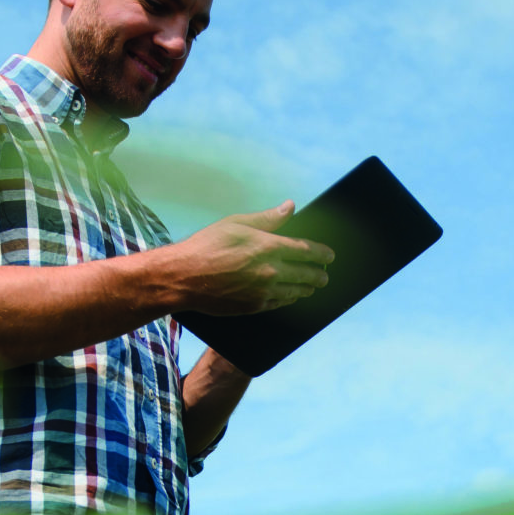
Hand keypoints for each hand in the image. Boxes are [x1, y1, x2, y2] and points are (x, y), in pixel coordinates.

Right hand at [165, 202, 333, 314]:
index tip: (330, 255)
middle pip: (307, 274)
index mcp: (267, 246)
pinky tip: (293, 296)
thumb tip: (290, 207)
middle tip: (325, 274)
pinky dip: (291, 299)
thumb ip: (267, 219)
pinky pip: (281, 304)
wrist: (183, 277)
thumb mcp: (236, 224)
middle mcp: (270, 271)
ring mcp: (263, 291)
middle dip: (319, 274)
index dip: (322, 254)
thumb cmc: (206, 246)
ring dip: (308, 288)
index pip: (306, 250)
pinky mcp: (254, 307)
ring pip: (297, 292)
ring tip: (313, 286)